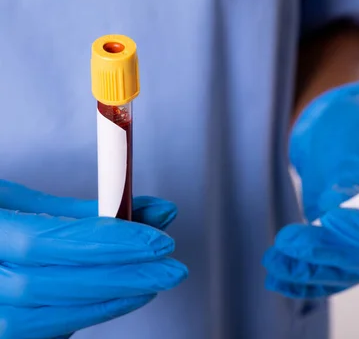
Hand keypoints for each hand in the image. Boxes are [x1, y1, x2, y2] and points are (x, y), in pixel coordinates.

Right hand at [0, 180, 187, 337]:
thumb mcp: (20, 201)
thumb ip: (87, 211)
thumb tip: (156, 212)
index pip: (46, 242)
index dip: (106, 243)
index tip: (157, 239)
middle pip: (51, 287)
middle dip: (120, 278)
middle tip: (170, 268)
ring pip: (45, 318)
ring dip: (108, 301)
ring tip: (150, 284)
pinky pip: (41, 331)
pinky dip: (85, 315)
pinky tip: (116, 300)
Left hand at [263, 82, 358, 297]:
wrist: (340, 132)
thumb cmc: (357, 133)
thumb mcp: (356, 150)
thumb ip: (350, 183)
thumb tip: (334, 212)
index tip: (333, 218)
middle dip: (329, 252)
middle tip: (290, 240)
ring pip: (347, 271)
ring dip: (309, 269)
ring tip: (274, 259)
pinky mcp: (352, 256)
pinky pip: (331, 274)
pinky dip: (303, 279)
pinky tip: (279, 278)